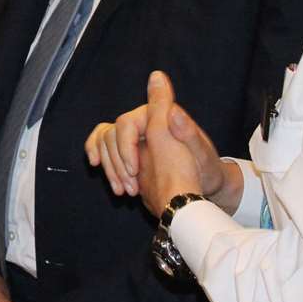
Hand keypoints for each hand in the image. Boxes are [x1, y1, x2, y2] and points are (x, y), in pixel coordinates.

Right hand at [86, 72, 235, 214]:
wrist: (203, 186)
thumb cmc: (206, 170)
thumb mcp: (203, 155)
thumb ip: (188, 131)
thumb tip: (172, 110)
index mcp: (159, 117)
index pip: (127, 123)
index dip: (126, 146)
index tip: (134, 170)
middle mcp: (143, 122)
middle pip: (112, 134)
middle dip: (117, 163)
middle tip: (130, 190)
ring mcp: (133, 135)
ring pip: (105, 141)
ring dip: (109, 166)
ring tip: (121, 191)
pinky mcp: (127, 149)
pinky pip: (102, 144)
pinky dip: (98, 154)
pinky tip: (96, 168)